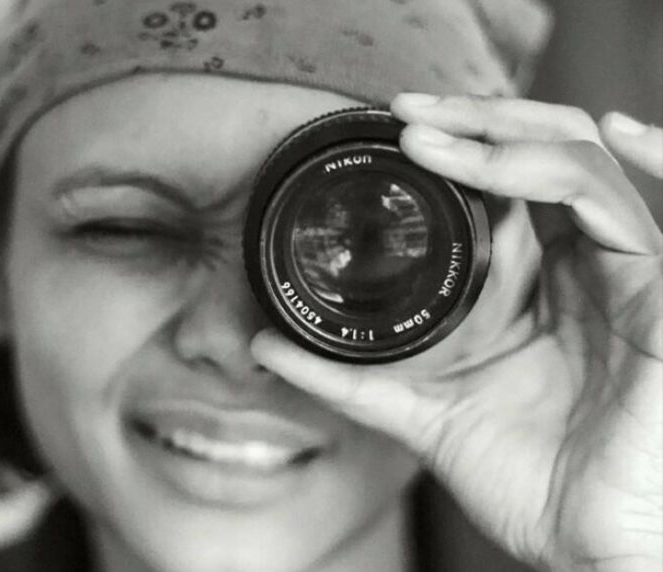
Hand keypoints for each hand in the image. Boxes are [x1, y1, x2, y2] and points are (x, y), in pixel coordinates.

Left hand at [252, 95, 662, 571]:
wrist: (592, 545)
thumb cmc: (529, 481)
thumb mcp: (423, 416)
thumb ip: (348, 379)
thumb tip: (264, 345)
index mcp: (529, 286)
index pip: (500, 187)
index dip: (455, 148)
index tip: (393, 132)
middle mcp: (575, 268)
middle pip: (537, 154)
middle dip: (473, 121)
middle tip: (407, 112)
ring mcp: (619, 274)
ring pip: (575, 164)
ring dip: (503, 139)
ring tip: (433, 138)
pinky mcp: (657, 292)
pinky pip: (631, 206)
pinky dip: (607, 161)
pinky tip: (580, 136)